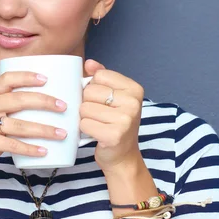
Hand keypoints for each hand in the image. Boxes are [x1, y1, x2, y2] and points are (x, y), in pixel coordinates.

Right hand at [0, 71, 67, 182]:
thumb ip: (12, 106)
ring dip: (44, 130)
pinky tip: (44, 151)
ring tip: (62, 133)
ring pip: (19, 125)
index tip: (46, 79)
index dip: (26, 76)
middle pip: (18, 99)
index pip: (7, 78)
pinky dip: (30, 149)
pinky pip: (13, 145)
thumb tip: (49, 101)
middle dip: (44, 102)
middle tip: (63, 107)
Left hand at [80, 59, 144, 173]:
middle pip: (89, 91)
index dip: (93, 88)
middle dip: (87, 104)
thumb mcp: (113, 96)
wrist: (122, 155)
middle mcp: (133, 103)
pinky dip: (85, 129)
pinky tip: (96, 133)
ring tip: (98, 124)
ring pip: (84, 108)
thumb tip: (88, 63)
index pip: (98, 76)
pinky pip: (84, 123)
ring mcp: (125, 119)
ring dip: (85, 117)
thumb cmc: (114, 123)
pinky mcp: (114, 135)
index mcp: (134, 89)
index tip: (103, 100)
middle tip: (100, 115)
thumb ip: (101, 77)